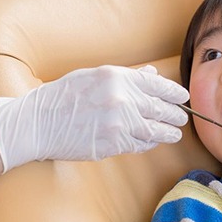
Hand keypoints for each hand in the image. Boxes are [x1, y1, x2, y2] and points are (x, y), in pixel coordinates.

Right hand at [0, 65, 188, 170]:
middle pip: (159, 108)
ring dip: (167, 132)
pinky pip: (138, 145)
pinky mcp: (112, 144)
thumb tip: (152, 76)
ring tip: (174, 133)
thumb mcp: (93, 76)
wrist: (38, 122)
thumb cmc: (62, 96)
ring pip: (153, 130)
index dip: (174, 92)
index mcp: (116, 77)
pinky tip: (151, 142)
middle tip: (182, 118)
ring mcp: (117, 123)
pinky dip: (147, 143)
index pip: (156, 85)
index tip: (183, 97)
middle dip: (175, 114)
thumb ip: (126, 76)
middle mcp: (120, 98)